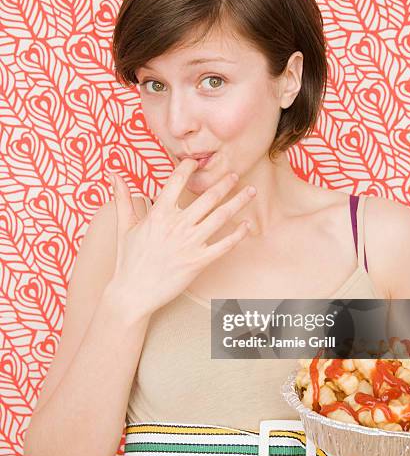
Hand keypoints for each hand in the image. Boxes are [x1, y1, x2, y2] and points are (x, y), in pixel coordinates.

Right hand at [107, 159, 255, 318]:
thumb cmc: (128, 260)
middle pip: (208, 198)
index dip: (188, 168)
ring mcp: (189, 244)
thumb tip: (113, 174)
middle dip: (224, 183)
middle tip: (235, 174)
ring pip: (221, 217)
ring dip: (238, 202)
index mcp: (158, 214)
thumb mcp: (124, 226)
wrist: (133, 293)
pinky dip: (238, 234)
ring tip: (250, 191)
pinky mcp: (198, 262)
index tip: (196, 162)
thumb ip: (123, 197)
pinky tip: (246, 225)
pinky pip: (224, 245)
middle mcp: (177, 226)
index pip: (176, 182)